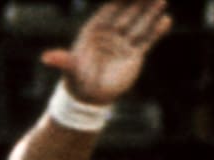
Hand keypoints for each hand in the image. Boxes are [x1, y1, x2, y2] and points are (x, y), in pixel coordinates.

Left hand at [43, 1, 171, 106]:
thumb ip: (62, 60)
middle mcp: (111, 32)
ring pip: (140, 24)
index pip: (110, 8)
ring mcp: (124, 43)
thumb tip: (47, 58)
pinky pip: (147, 40)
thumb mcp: (70, 68)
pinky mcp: (134, 55)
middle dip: (139, 2)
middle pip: (128, 12)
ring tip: (162, 0)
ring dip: (151, 13)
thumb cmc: (77, 78)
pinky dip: (156, 31)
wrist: (89, 95)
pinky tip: (166, 20)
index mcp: (96, 29)